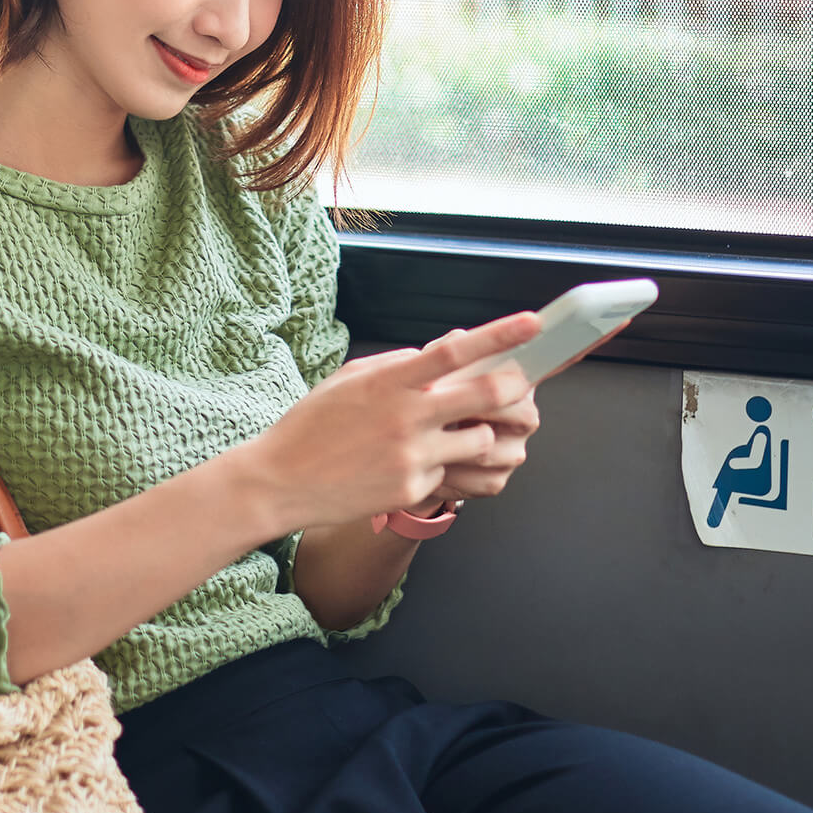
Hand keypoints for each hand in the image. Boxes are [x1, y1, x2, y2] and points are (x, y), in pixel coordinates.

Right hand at [231, 313, 541, 533]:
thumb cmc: (313, 425)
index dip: (500, 335)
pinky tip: (407, 463)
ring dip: (480, 431)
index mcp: (389, 381)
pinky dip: (441, 463)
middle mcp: (406, 416)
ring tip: (455, 430)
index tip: (531, 324)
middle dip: (514, 387)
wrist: (281, 481)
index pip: (455, 350)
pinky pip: (450, 471)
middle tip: (523, 383)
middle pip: (485, 395)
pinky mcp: (413, 488)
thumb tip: (442, 352)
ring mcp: (412, 456)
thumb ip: (398, 364)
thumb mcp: (350, 379)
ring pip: (480, 439)